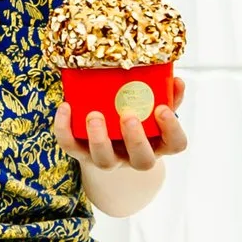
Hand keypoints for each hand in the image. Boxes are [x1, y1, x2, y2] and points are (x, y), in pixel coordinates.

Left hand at [55, 76, 188, 171]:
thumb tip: (177, 81)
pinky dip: (65, 129)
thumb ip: (167, 97)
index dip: (171, 130)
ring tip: (94, 115)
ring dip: (99, 139)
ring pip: (104, 160)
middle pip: (141, 160)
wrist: (108, 141)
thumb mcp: (153, 109)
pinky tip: (65, 107)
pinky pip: (71, 147)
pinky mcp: (82, 154)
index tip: (162, 109)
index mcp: (158, 144)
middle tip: (128, 116)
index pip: (175, 145)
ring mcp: (108, 159)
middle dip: (135, 139)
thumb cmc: (137, 118)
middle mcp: (134, 157)